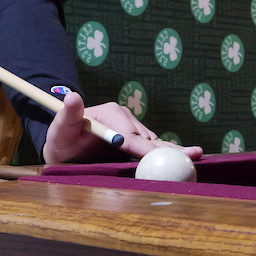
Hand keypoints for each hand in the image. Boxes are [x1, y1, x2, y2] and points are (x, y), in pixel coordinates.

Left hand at [42, 92, 203, 164]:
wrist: (65, 144)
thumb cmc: (61, 139)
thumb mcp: (60, 129)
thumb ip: (66, 115)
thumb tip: (72, 97)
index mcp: (112, 113)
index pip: (131, 135)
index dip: (147, 147)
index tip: (161, 156)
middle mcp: (126, 119)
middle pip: (148, 139)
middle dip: (169, 150)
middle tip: (194, 156)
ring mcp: (133, 129)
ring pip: (154, 144)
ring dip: (173, 153)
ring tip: (196, 157)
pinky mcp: (136, 140)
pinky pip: (154, 149)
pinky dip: (169, 155)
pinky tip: (188, 159)